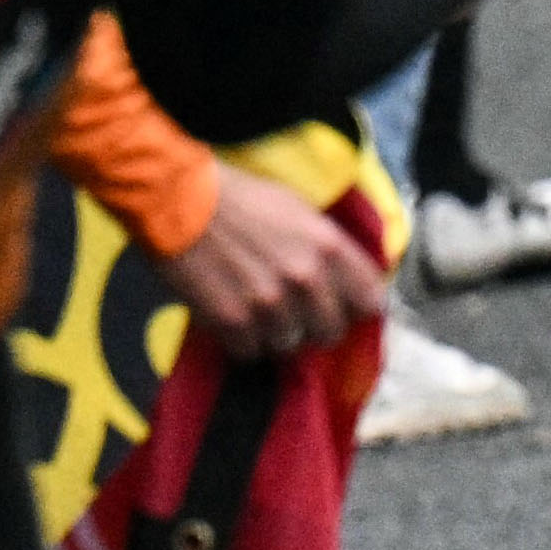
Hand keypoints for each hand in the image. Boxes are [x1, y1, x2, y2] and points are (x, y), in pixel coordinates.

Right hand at [161, 180, 383, 359]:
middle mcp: (306, 279)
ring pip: (290, 344)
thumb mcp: (299, 210)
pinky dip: (243, 340)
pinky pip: (251, 351)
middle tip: (296, 312)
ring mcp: (269, 304)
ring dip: (276, 332)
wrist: (179, 199)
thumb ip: (328, 247)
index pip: (371, 301)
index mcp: (328, 246)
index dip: (357, 307)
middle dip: (316, 325)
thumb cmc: (240, 198)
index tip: (345, 308)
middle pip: (332, 332)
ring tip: (257, 309)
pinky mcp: (233, 322)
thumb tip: (349, 279)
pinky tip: (233, 315)